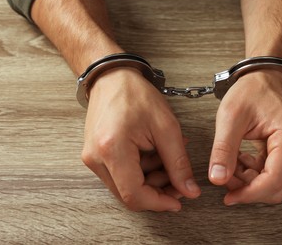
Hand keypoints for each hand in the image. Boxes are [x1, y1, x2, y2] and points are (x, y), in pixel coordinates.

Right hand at [81, 68, 200, 210]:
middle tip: (179, 178)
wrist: (112, 77)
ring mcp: (92, 157)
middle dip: (158, 191)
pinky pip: (120, 174)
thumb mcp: (166, 127)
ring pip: (125, 186)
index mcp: (112, 149)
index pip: (134, 195)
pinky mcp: (95, 155)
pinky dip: (140, 171)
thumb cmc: (136, 94)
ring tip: (167, 157)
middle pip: (129, 194)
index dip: (159, 203)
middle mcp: (95, 158)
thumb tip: (189, 190)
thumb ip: (179, 163)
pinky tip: (154, 154)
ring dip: (151, 179)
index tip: (179, 201)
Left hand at [208, 70, 281, 204]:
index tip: (227, 196)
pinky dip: (255, 174)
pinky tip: (239, 161)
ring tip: (230, 165)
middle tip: (225, 178)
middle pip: (277, 188)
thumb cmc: (251, 90)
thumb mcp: (230, 117)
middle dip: (248, 189)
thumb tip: (217, 179)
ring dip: (251, 182)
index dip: (248, 194)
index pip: (273, 182)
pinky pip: (276, 174)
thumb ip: (223, 150)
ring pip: (276, 184)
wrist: (265, 76)